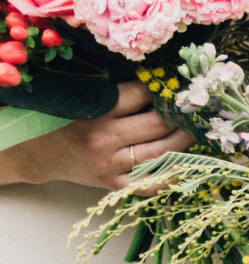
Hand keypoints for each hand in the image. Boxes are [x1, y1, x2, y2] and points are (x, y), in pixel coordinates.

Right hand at [0, 83, 193, 190]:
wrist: (40, 152)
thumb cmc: (65, 119)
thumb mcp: (82, 98)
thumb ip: (115, 91)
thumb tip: (157, 79)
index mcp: (95, 111)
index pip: (141, 95)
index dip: (159, 89)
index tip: (171, 85)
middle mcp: (104, 139)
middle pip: (158, 124)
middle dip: (179, 114)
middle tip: (191, 108)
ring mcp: (111, 165)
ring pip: (162, 152)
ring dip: (184, 140)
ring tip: (193, 130)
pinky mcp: (115, 184)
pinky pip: (153, 184)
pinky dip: (174, 176)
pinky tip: (188, 165)